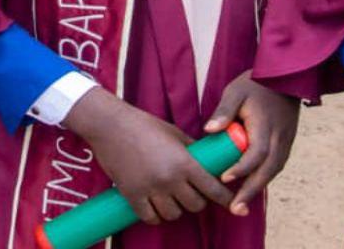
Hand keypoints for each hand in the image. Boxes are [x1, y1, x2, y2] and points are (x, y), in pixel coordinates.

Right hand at [63, 89, 231, 223]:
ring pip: (174, 214)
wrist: (111, 126)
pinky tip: (156, 208)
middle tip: (192, 194)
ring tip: (172, 200)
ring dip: (176, 209)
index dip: (225, 199)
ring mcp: (151, 189)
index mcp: (184, 162)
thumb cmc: (144, 125)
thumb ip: (192, 149)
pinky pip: (151, 218)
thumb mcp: (174, 133)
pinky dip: (156, 216)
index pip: (212, 188)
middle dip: (198, 201)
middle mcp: (170, 178)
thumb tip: (208, 161)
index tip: (232, 203)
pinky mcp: (133, 196)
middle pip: (195, 205)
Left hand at [203, 70, 298, 216]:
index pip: (256, 153)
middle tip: (234, 208)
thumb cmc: (256, 84)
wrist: (287, 77)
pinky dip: (265, 178)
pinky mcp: (287, 142)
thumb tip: (209, 130)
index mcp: (266, 125)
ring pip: (274, 170)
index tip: (224, 179)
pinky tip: (252, 187)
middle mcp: (280, 137)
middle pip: (267, 170)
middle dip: (251, 191)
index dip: (241, 168)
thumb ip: (224, 110)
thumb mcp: (236, 91)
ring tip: (241, 204)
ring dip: (258, 188)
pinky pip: (277, 165)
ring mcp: (286, 141)